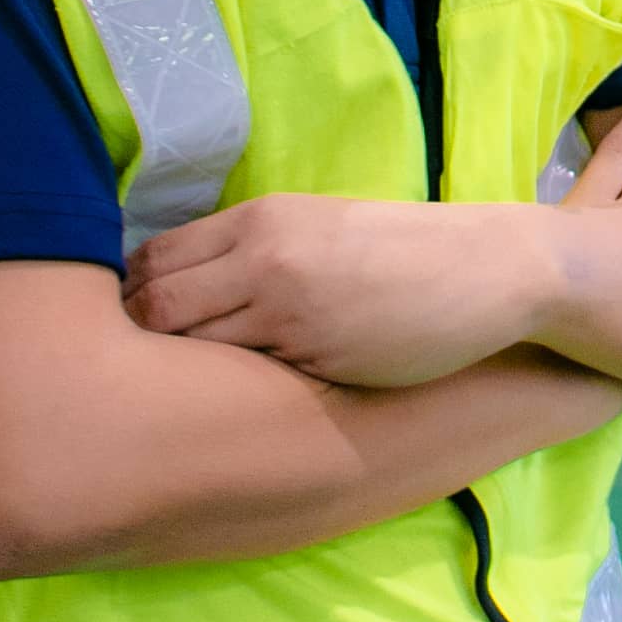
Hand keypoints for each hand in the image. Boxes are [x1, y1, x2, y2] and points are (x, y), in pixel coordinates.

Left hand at [124, 193, 550, 388]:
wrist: (489, 270)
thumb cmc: (404, 248)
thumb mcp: (320, 224)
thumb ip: (254, 247)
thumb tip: (186, 284)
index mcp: (262, 219)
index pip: (155, 259)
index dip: (133, 296)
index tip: (137, 322)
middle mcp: (264, 260)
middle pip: (155, 307)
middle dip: (139, 340)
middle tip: (146, 367)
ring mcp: (289, 313)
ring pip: (192, 349)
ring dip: (181, 371)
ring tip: (181, 391)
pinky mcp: (317, 360)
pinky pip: (247, 379)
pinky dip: (234, 390)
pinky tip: (236, 401)